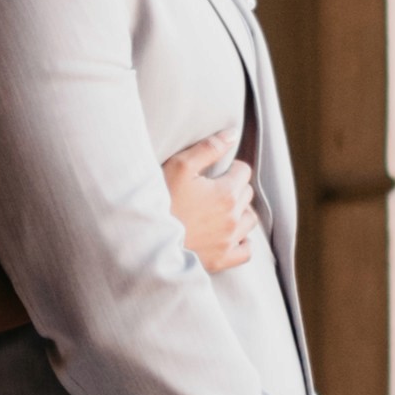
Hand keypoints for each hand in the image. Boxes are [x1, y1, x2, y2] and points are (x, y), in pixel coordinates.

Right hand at [164, 131, 256, 276]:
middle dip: (234, 188)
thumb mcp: (179, 166)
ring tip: (220, 210)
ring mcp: (229, 240)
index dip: (230, 168)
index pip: (243, 171)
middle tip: (211, 190)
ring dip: (240, 212)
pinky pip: (246, 250)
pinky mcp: (222, 260)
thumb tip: (232, 134)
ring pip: (250, 220)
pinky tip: (229, 235)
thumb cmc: (159, 200)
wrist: (144, 240)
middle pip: (247, 194)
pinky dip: (242, 241)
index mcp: (226, 193)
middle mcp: (233, 217)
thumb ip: (208, 148)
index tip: (215, 172)